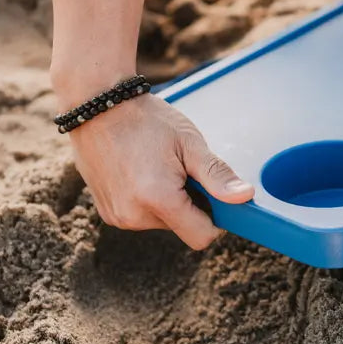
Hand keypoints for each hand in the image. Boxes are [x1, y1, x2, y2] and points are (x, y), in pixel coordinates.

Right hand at [66, 92, 254, 248]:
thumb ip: (217, 175)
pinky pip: (141, 216)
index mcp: (158, 199)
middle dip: (190, 203)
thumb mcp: (189, 143)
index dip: (215, 218)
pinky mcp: (106, 213)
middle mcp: (134, 216)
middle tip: (179, 168)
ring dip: (168, 201)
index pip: (202, 236)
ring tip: (157, 166)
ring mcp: (117, 217)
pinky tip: (140, 172)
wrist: (97, 106)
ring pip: (163, 222)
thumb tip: (245, 197)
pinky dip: (148, 200)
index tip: (212, 192)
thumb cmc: (147, 121)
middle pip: (183, 227)